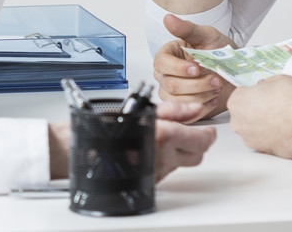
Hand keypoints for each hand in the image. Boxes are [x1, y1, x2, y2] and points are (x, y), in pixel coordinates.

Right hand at [46, 102, 216, 180]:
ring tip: (163, 137)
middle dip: (197, 144)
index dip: (208, 133)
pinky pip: (166, 170)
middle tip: (189, 132)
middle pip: (198, 156)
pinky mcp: (149, 181)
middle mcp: (164, 157)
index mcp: (165, 135)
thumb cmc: (107, 128)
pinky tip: (151, 148)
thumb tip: (195, 111)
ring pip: (182, 164)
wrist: (83, 152)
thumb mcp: (143, 110)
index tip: (206, 128)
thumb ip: (174, 110)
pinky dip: (164, 159)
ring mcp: (157, 171)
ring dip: (179, 151)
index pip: (203, 141)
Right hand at [153, 14, 236, 121]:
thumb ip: (187, 29)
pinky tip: (214, 98)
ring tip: (217, 87)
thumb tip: (169, 18)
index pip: (162, 63)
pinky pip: (186, 114)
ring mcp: (171, 93)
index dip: (179, 68)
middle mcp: (165, 75)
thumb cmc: (218, 51)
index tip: (197, 68)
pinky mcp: (182, 108)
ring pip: (179, 100)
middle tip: (216, 79)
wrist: (234, 71)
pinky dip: (203, 107)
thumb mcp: (206, 36)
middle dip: (197, 84)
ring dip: (202, 95)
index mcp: (167, 55)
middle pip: (171, 84)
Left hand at [229, 75, 291, 158]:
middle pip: (243, 114)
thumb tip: (265, 87)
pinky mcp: (262, 151)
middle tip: (272, 106)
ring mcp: (249, 139)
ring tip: (280, 119)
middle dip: (255, 111)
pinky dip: (271, 137)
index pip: (240, 95)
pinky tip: (283, 130)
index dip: (253, 94)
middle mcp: (238, 122)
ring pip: (252, 130)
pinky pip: (264, 141)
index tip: (262, 95)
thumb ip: (267, 84)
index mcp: (238, 101)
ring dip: (262, 125)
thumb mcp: (280, 80)